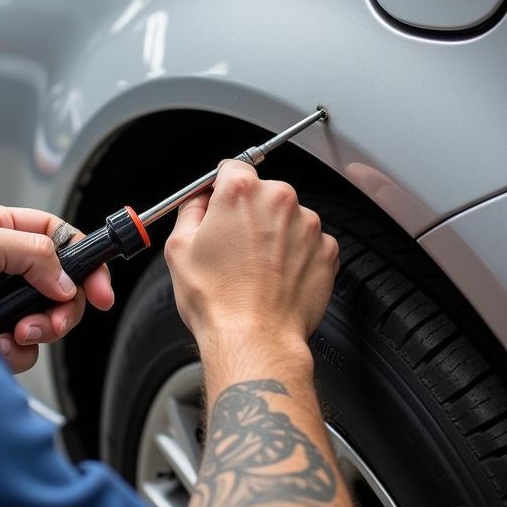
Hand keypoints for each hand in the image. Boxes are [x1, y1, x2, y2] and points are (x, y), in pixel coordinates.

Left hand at [0, 203, 113, 373]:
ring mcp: (2, 303)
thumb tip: (65, 278)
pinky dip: (15, 351)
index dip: (86, 261)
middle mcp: (6, 265)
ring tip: (13, 333)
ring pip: (48, 320)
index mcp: (3, 230)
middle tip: (51, 320)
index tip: (101, 289)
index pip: (61, 239)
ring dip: (37, 332)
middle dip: (63, 307)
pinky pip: (25, 348)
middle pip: (64, 285)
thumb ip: (30, 252)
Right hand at [164, 161, 338, 348]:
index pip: (232, 167)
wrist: (255, 339)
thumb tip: (197, 201)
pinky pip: (309, 242)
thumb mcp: (179, 249)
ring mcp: (308, 225)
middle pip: (263, 192)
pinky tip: (277, 277)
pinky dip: (296, 255)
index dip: (222, 186)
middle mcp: (279, 200)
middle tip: (235, 245)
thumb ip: (189, 211)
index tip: (221, 201)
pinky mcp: (327, 250)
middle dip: (249, 212)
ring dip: (274, 233)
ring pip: (287, 217)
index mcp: (242, 192)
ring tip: (256, 268)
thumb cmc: (219, 301)